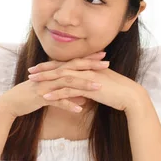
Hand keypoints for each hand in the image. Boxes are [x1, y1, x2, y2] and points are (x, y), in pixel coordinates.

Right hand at [0, 52, 108, 117]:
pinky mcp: (40, 97)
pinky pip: (56, 101)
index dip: (88, 59)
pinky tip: (80, 109)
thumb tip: (83, 97)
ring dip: (83, 85)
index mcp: (53, 73)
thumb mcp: (50, 92)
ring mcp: (45, 86)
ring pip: (67, 83)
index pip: (73, 63)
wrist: (12, 102)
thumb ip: (66, 93)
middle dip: (90, 66)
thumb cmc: (31, 96)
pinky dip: (68, 104)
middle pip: (73, 69)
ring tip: (98, 88)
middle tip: (107, 64)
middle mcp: (50, 76)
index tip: (104, 56)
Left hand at [28, 62, 146, 111]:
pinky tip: (45, 97)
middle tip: (30, 72)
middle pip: (60, 67)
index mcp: (87, 66)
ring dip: (46, 80)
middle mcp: (85, 69)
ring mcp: (86, 77)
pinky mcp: (88, 88)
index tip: (38, 67)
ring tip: (32, 83)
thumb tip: (80, 88)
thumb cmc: (116, 91)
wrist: (130, 95)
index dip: (51, 65)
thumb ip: (88, 83)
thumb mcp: (100, 84)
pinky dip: (56, 93)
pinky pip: (68, 90)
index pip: (65, 63)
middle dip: (44, 69)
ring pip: (61, 77)